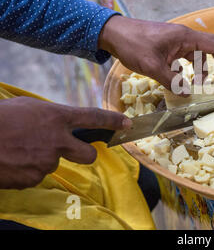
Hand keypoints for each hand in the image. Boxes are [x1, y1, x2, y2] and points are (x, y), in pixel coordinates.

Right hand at [0, 97, 131, 188]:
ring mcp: (47, 161)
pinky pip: (37, 175)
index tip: (127, 124)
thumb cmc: (1, 118)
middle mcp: (58, 141)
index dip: (113, 122)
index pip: (94, 118)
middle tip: (73, 150)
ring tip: (22, 150)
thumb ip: (51, 116)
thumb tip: (60, 123)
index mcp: (57, 117)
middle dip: (86, 154)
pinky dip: (29, 170)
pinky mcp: (33, 178)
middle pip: (89, 155)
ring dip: (44, 159)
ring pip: (55, 163)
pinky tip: (14, 161)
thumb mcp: (28, 107)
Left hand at [98, 16, 213, 94]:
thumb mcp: (153, 66)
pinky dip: (186, 70)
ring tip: (198, 87)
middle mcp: (183, 38)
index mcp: (184, 37)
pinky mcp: (168, 47)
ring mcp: (175, 42)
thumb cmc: (133, 44)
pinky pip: (183, 58)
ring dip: (200, 70)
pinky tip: (179, 81)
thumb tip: (187, 95)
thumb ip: (172, 81)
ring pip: (196, 56)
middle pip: (209, 49)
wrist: (113, 33)